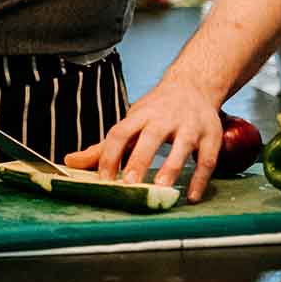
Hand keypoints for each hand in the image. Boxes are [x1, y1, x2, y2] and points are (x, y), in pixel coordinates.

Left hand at [64, 78, 222, 202]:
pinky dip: (200, 178)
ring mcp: (190, 126)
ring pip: (182, 146)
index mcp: (140, 116)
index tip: (103, 180)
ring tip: (161, 188)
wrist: (193, 85)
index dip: (110, 156)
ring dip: (172, 166)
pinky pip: (207, 158)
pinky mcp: (211, 136)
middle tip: (130, 184)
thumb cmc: (156, 110)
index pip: (120, 133)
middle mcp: (164, 118)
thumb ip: (102, 147)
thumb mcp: (129, 123)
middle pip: (150, 136)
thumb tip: (69, 163)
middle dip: (140, 159)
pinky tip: (191, 196)